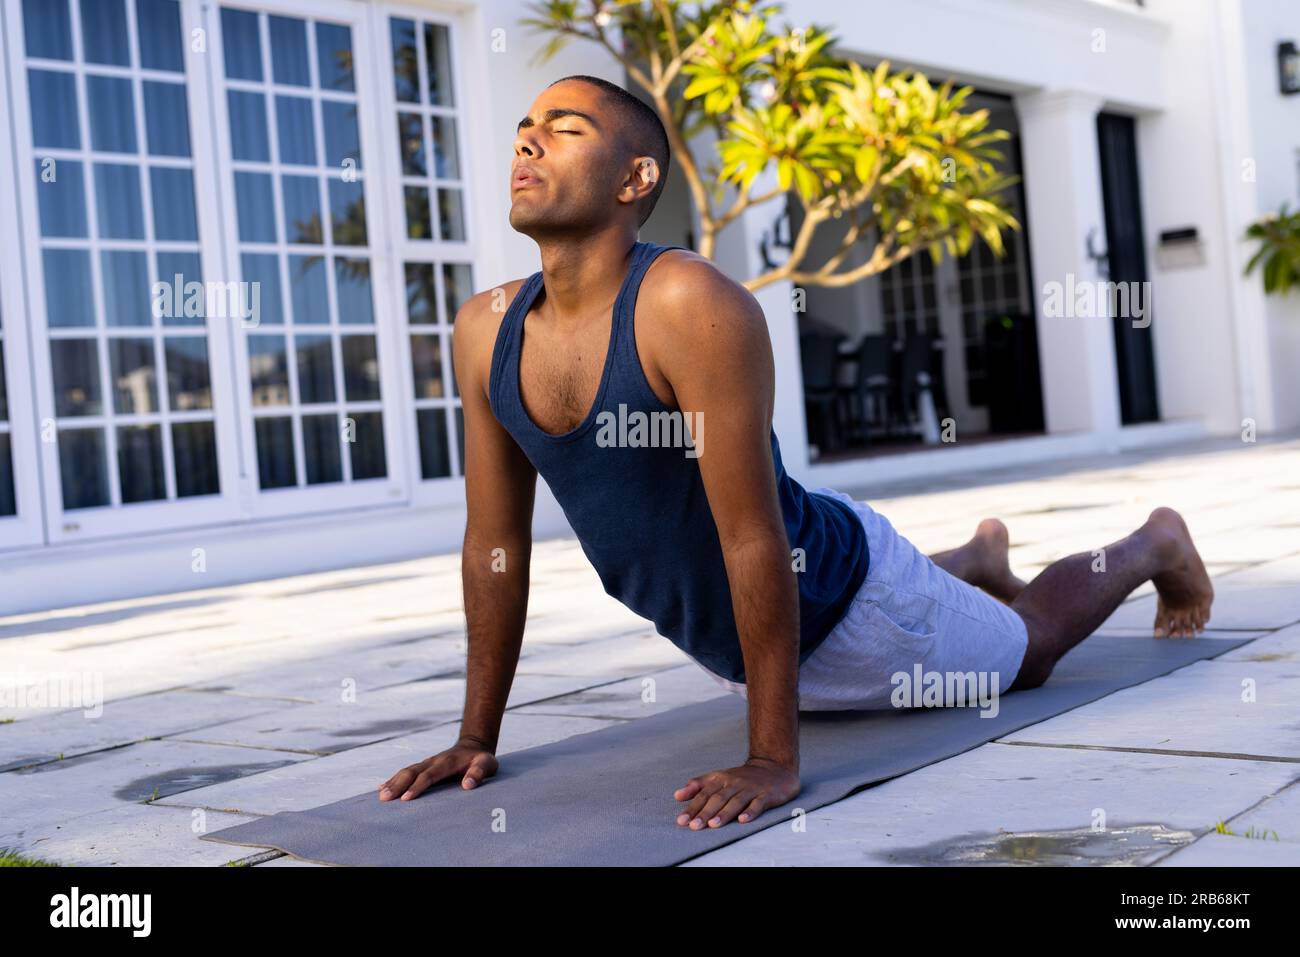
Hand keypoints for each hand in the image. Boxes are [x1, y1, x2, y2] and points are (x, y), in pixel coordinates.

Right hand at [378, 740, 497, 800]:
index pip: (429, 775)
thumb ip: (479, 773)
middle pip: (412, 772)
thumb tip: (467, 785)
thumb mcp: (487, 764)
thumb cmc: (481, 759)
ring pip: (406, 771)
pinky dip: (393, 779)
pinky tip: (381, 788)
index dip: (418, 786)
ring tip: (380, 796)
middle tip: (384, 798)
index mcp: (447, 762)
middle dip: (397, 785)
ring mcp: (426, 763)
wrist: (474, 746)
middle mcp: (433, 761)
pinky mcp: (423, 767)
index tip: (406, 798)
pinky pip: (406, 772)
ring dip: (392, 782)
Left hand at [674, 757, 799, 828]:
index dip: (692, 807)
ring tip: (713, 825)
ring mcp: (750, 789)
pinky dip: (750, 812)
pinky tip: (743, 820)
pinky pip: (758, 804)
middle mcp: (734, 783)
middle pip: (718, 799)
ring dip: (724, 814)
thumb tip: (677, 795)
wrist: (773, 767)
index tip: (682, 820)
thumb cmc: (741, 778)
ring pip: (736, 802)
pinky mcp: (766, 795)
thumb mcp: (718, 777)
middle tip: (694, 826)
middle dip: (705, 813)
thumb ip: (698, 785)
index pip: (704, 794)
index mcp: (721, 779)